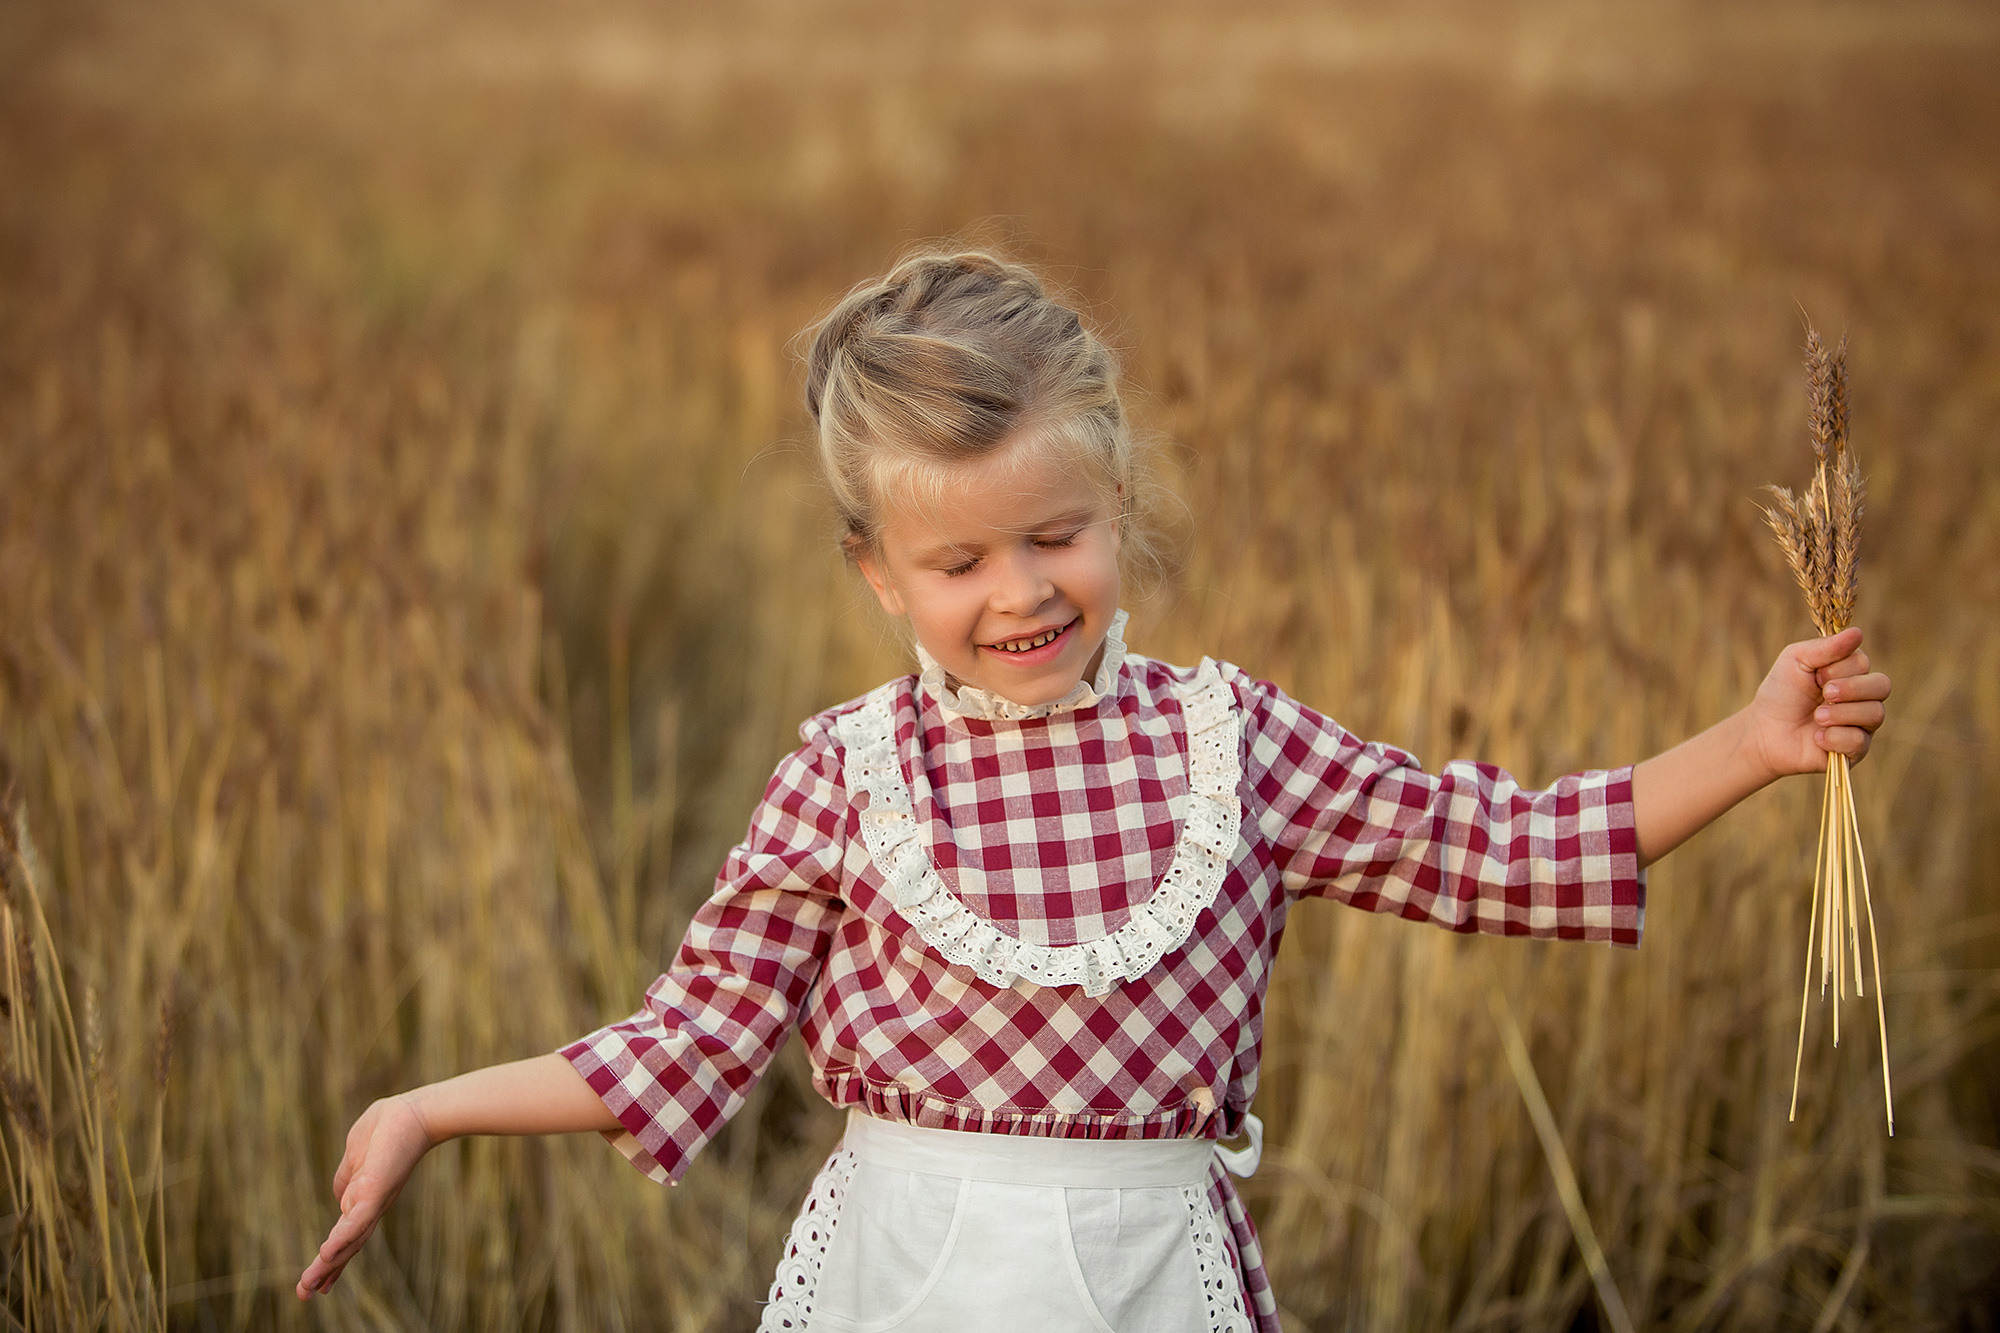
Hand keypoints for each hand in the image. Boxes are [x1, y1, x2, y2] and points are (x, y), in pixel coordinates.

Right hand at [296, 1094, 435, 1299]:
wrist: (413, 1113)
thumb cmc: (388, 1129)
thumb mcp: (356, 1155)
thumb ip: (346, 1177)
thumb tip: (338, 1197)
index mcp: (363, 1199)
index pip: (345, 1236)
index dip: (331, 1259)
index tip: (319, 1284)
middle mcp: (370, 1207)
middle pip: (345, 1247)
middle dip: (323, 1272)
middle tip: (303, 1296)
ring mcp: (373, 1201)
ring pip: (348, 1241)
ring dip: (326, 1265)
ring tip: (307, 1287)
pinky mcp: (375, 1192)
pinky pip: (355, 1221)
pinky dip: (340, 1240)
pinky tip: (324, 1255)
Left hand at [1745, 627, 1890, 780]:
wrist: (1763, 731)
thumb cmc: (1781, 693)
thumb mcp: (1796, 660)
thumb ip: (1826, 647)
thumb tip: (1858, 632)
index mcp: (1851, 673)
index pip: (1864, 663)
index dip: (1839, 668)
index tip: (1815, 675)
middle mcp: (1863, 697)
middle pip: (1882, 686)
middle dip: (1851, 688)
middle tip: (1824, 693)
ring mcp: (1862, 724)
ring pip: (1875, 714)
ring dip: (1840, 714)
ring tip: (1816, 717)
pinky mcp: (1855, 750)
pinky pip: (1860, 741)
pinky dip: (1834, 737)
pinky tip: (1816, 737)